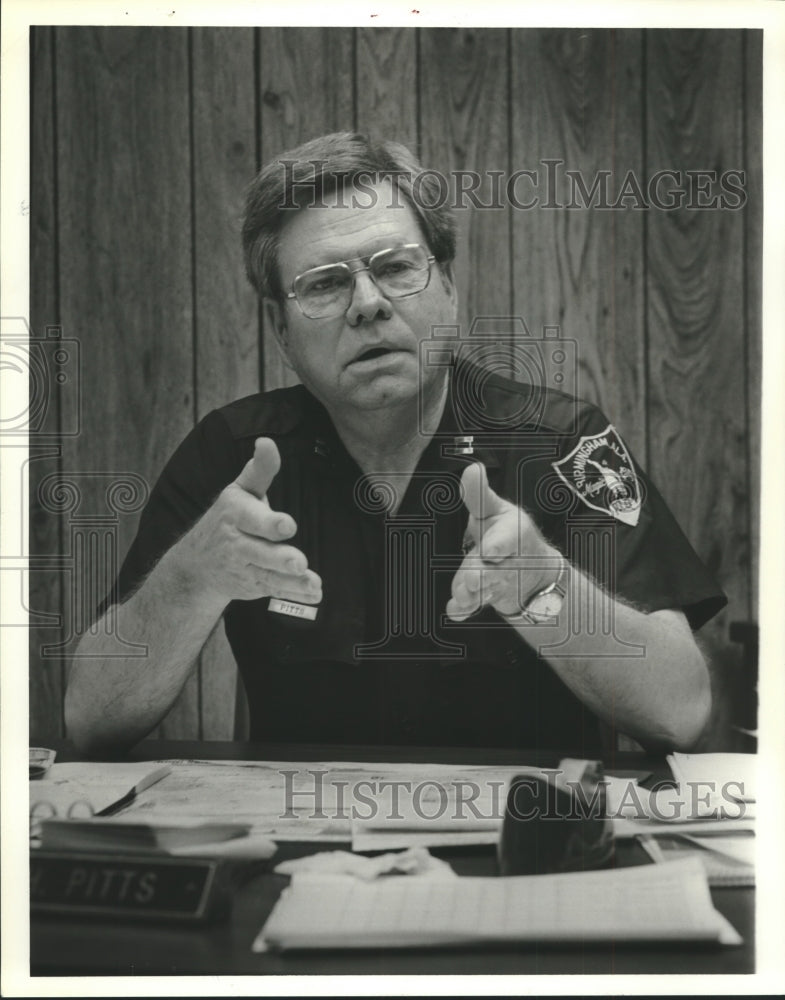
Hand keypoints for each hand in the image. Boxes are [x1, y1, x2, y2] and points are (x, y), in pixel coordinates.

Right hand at [170, 437, 321, 605]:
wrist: (197, 564)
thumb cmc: (229, 518)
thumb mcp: (240, 490)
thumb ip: (259, 469)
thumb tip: (267, 441)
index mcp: (234, 514)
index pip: (251, 519)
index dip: (269, 523)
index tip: (288, 526)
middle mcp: (237, 543)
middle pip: (258, 552)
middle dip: (278, 558)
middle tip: (299, 561)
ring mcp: (244, 567)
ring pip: (269, 575)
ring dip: (291, 581)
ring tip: (312, 582)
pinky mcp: (254, 585)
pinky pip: (275, 590)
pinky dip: (295, 593)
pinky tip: (315, 593)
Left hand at [446, 462, 558, 620]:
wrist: (531, 572)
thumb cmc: (507, 534)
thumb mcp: (494, 511)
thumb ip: (479, 495)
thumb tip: (472, 468)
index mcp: (512, 536)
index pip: (507, 540)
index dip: (498, 545)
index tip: (490, 550)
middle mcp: (506, 563)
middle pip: (493, 571)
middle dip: (481, 575)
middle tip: (471, 580)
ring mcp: (495, 583)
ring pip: (484, 590)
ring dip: (472, 594)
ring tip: (462, 594)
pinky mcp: (483, 598)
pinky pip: (473, 607)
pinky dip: (462, 610)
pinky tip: (453, 611)